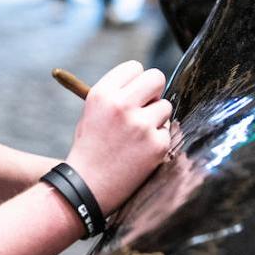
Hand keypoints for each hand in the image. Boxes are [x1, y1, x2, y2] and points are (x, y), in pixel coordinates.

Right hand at [64, 61, 172, 213]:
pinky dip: (157, 141)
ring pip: (166, 106)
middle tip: (146, 106)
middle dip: (154, 91)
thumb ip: (116, 95)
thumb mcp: (91, 114)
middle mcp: (121, 105)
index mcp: (102, 94)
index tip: (135, 91)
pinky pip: (167, 132)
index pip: (134, 67)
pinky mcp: (156, 144)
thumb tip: (145, 85)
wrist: (86, 187)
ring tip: (137, 136)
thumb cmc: (89, 149)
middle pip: (156, 77)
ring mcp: (141, 125)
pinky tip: (140, 153)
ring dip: (156, 119)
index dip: (136, 80)